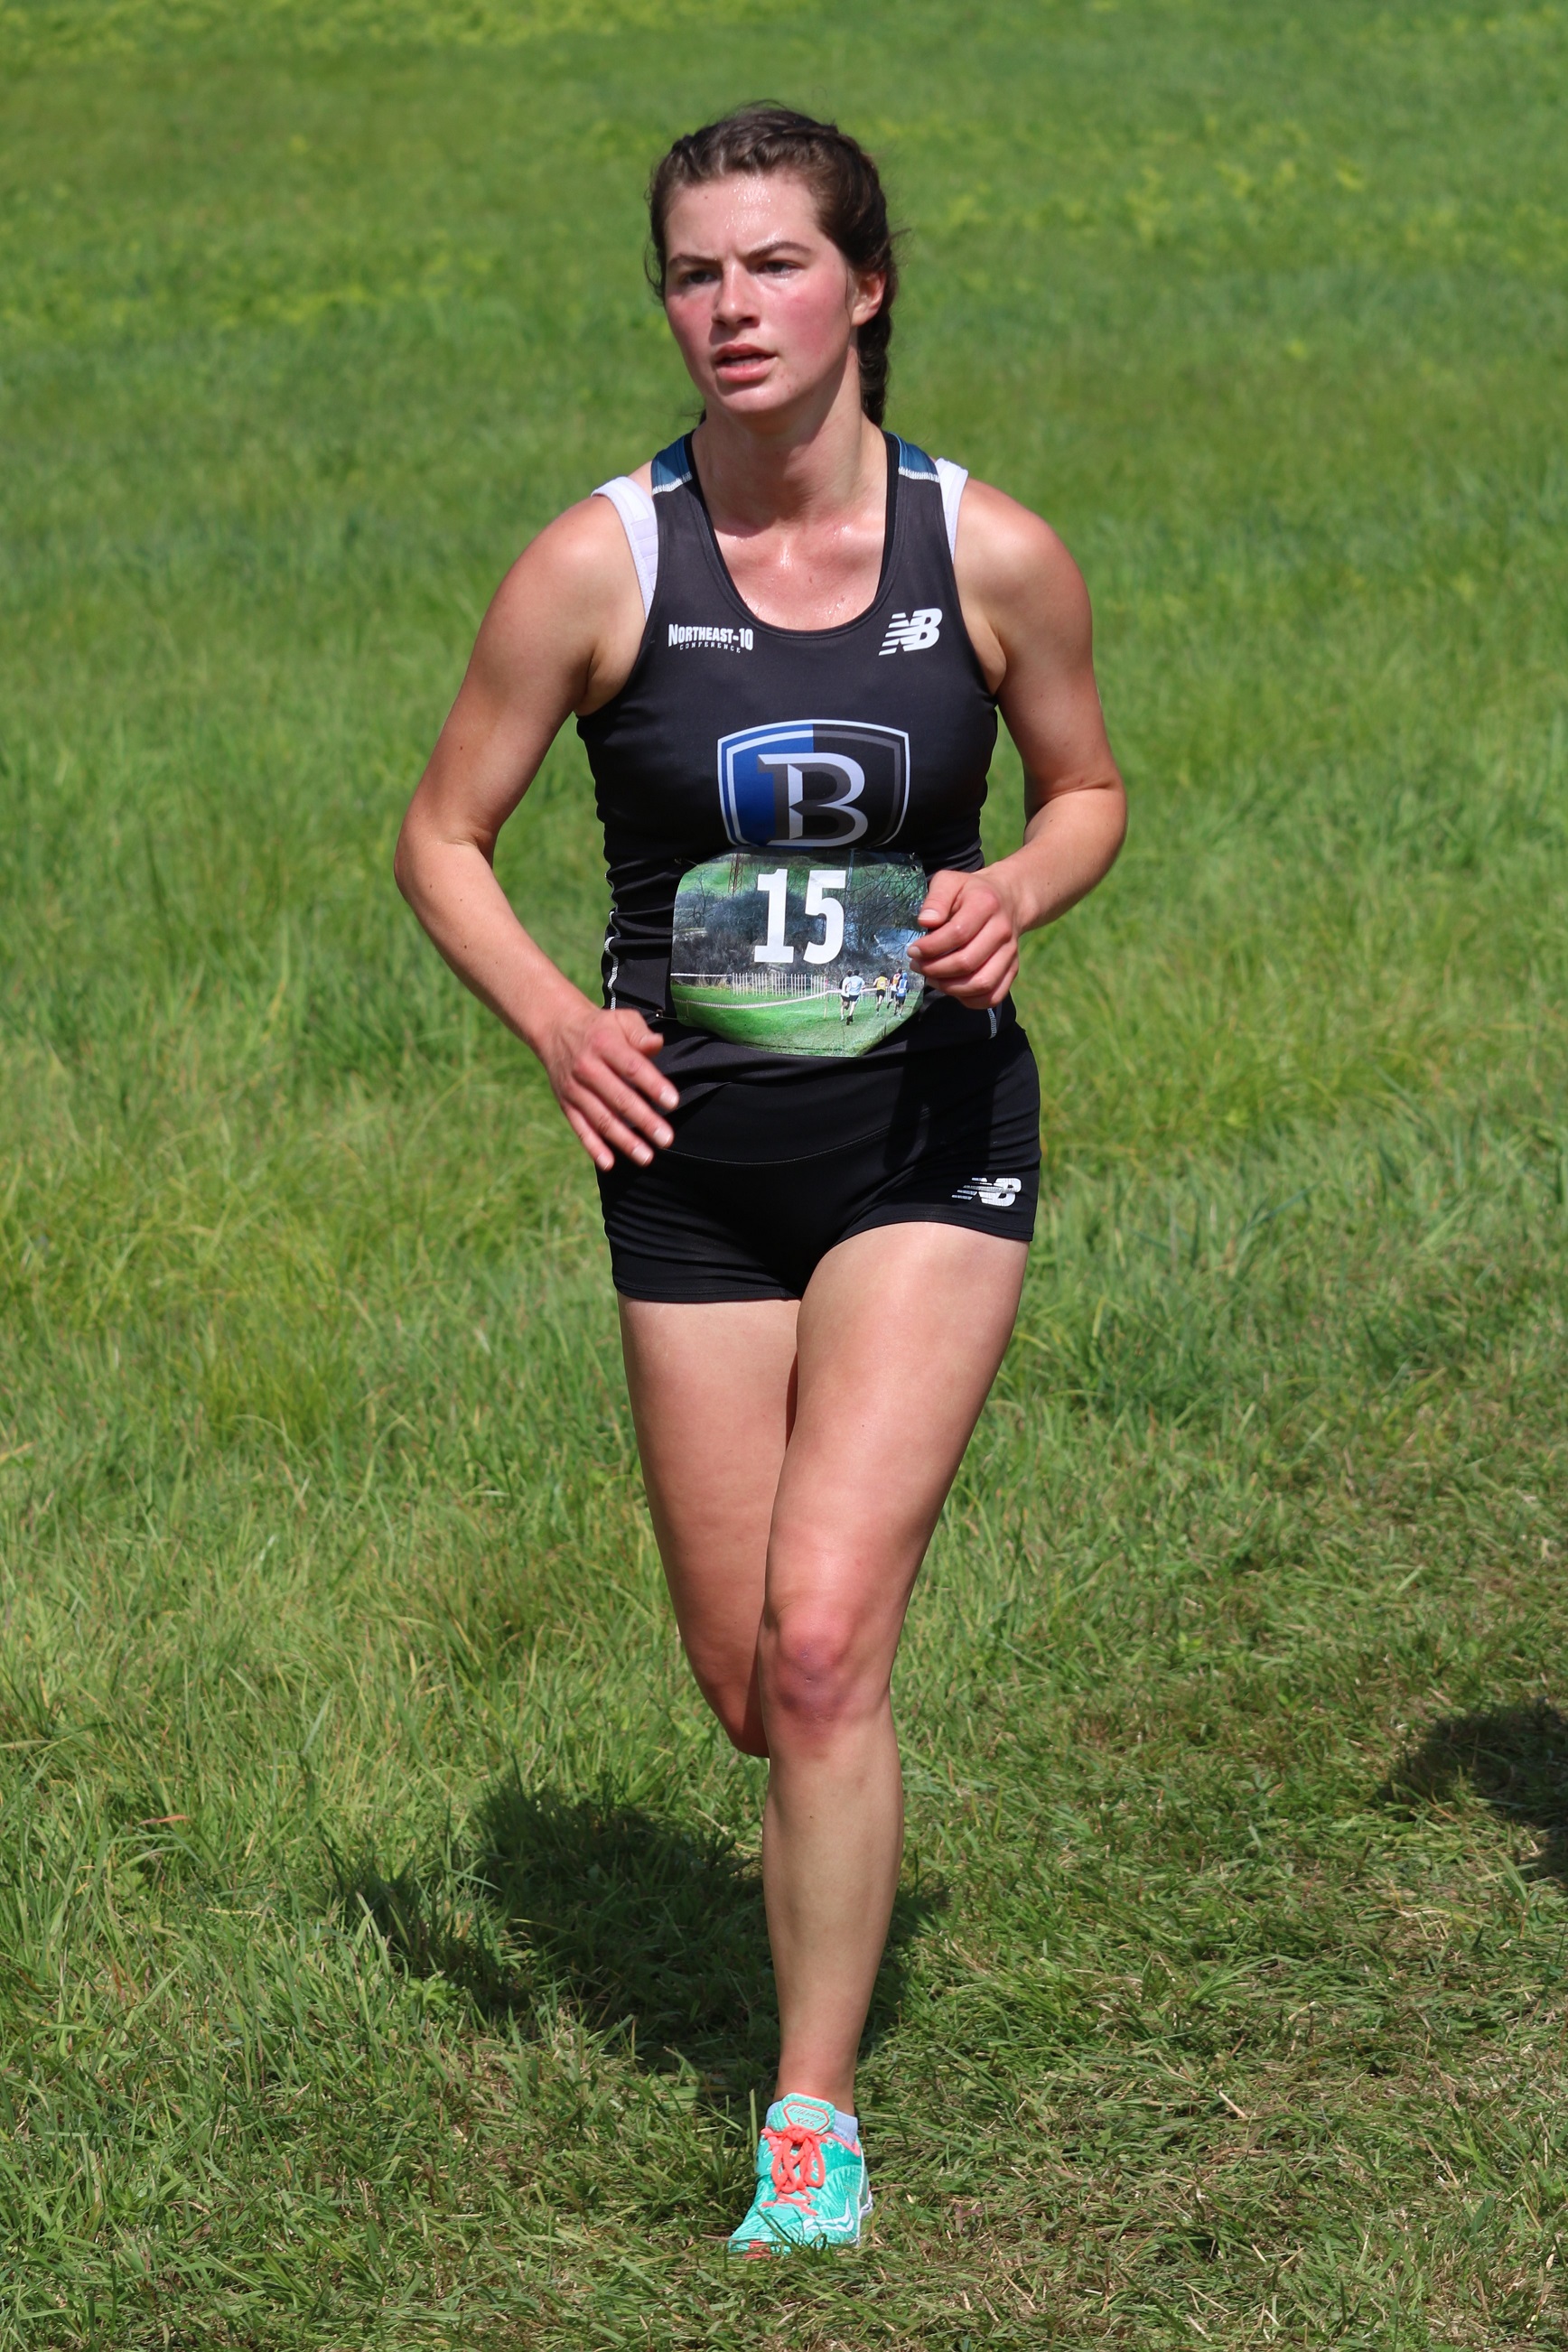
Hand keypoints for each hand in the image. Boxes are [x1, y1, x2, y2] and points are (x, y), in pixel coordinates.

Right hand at [541, 1003, 678, 1170]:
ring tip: (646, 1157)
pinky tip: (610, 1163)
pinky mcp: (566, 1104)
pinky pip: (580, 1128)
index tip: (672, 1102)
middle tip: (666, 1139)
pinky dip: (593, 1147)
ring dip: (624, 1140)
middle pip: (619, 1098)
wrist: (556, 1028)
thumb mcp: (621, 1020)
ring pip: (601, 1119)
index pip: (632, 1067)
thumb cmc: (601, 1027)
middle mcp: (587, 1068)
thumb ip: (640, 1033)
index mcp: (604, 1044)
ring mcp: (575, 1089)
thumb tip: (657, 1044)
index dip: (652, 1085)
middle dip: (644, 1120)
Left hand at [908, 868, 1020, 1007]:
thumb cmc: (970, 892)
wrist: (1008, 899)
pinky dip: (969, 999)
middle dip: (935, 969)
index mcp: (986, 905)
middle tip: (918, 965)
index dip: (930, 947)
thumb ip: (936, 898)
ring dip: (950, 988)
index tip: (913, 950)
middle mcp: (1002, 930)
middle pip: (967, 962)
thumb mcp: (949, 882)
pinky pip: (993, 996)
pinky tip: (951, 988)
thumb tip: (926, 922)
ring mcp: (1010, 953)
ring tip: (932, 978)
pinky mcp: (1012, 970)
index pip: (957, 934)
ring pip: (982, 984)